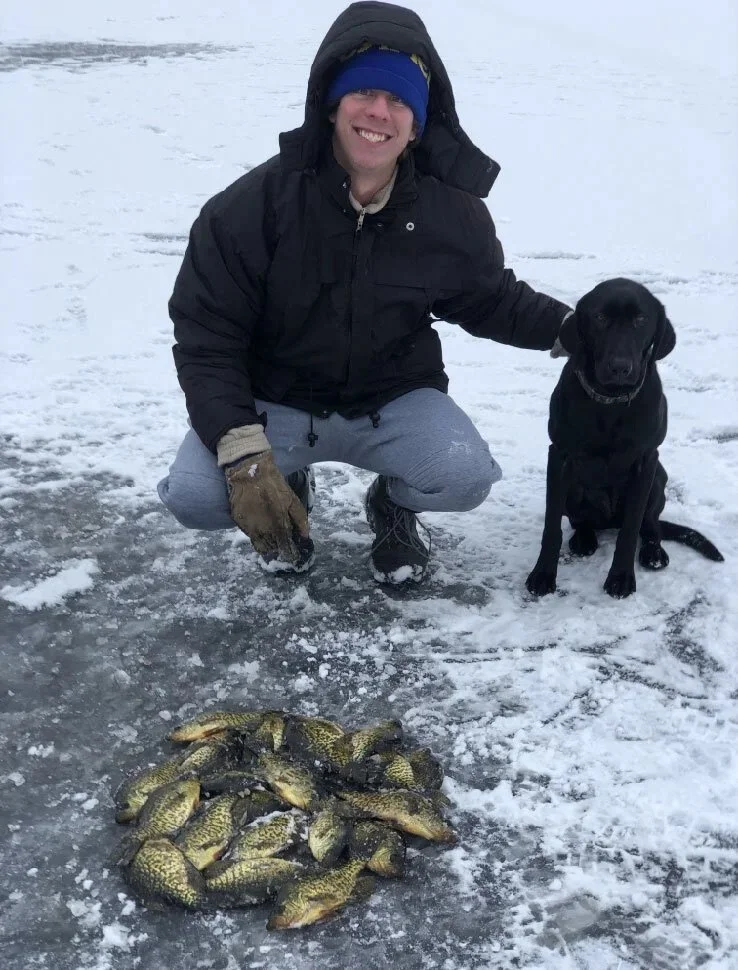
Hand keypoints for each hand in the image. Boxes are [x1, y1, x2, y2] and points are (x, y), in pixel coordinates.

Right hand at [225, 451, 311, 567]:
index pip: (284, 548)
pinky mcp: (238, 521)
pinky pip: (247, 533)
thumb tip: (305, 536)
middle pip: (270, 549)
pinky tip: (259, 524)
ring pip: (258, 544)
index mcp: (278, 525)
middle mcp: (262, 530)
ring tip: (270, 533)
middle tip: (280, 541)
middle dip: (276, 547)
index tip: (292, 554)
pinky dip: (254, 532)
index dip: (289, 553)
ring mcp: (248, 526)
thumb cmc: (274, 485)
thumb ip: (300, 520)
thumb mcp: (292, 500)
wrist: (250, 471)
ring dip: (265, 542)